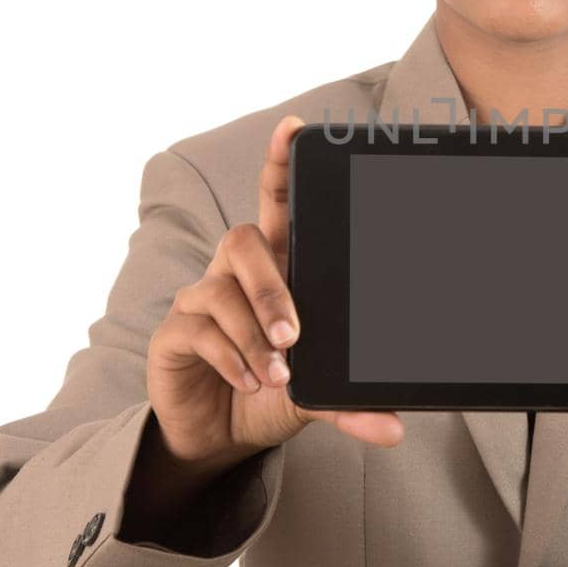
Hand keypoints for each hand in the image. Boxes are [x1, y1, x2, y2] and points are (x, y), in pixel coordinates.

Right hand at [145, 114, 404, 472]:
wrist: (219, 436)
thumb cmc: (270, 392)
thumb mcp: (316, 396)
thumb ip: (349, 404)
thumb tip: (394, 428)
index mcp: (275, 268)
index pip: (275, 202)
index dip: (281, 164)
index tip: (295, 130)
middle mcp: (235, 273)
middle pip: (244, 238)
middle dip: (272, 287)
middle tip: (293, 336)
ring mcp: (200, 300)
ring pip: (220, 287)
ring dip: (252, 332)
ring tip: (275, 372)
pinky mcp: (173, 334)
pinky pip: (198, 329)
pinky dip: (229, 357)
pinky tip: (247, 380)